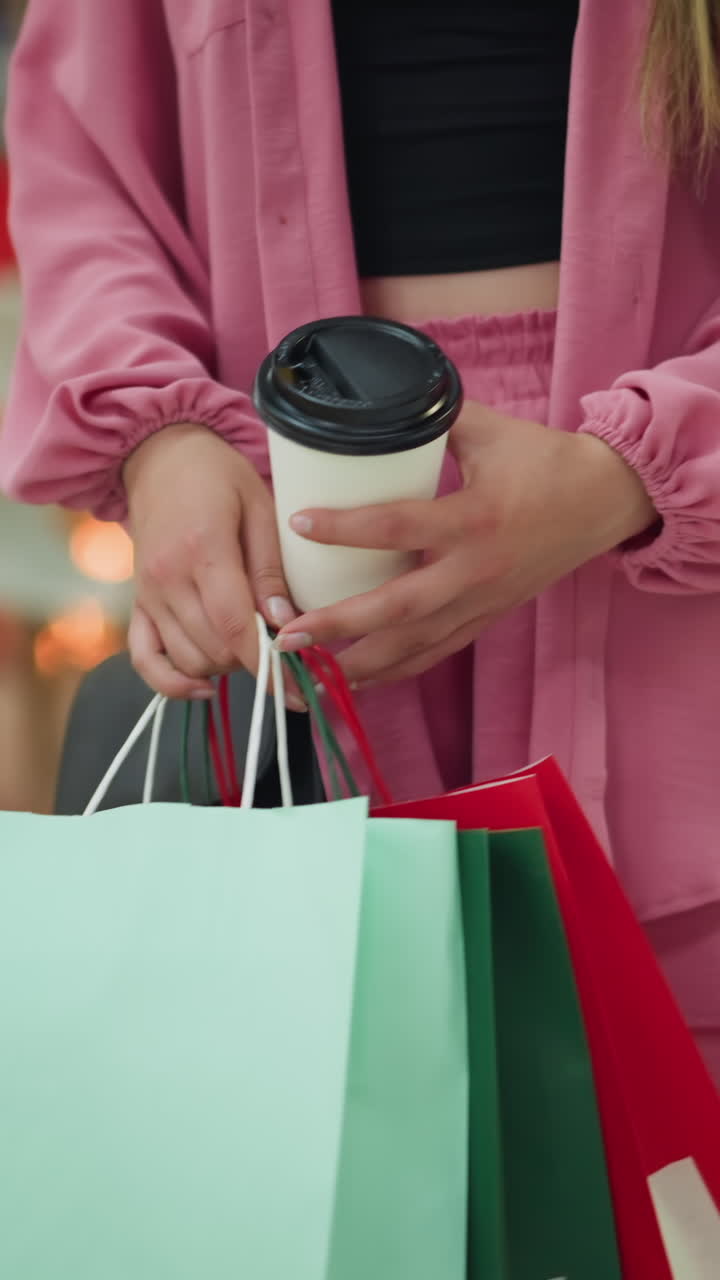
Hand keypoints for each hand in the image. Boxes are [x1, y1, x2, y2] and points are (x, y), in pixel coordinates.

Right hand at [125, 423, 300, 700]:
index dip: (267, 665)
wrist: (160, 457)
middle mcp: (168, 578)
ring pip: (188, 659)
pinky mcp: (138, 602)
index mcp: (202, 550)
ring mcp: (147, 593)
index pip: (235, 626)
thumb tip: (284, 623)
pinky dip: (172, 682)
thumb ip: (271, 569)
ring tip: (249, 645)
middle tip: (282, 649)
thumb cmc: (219, 476)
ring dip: (224, 667)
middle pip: (214, 649)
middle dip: (253, 661)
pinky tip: (203, 685)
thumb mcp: (260, 507)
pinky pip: (144, 659)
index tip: (296, 692)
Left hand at [275, 403, 656, 685]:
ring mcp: (482, 602)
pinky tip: (357, 680)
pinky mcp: (487, 618)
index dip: (345, 528)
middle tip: (288, 635)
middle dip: (340, 626)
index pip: (398, 526)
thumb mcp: (490, 430)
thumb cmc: (545, 461)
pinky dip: (395, 670)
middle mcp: (475, 571)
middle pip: (399, 608)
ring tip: (307, 673)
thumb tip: (375, 404)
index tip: (298, 523)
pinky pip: (435, 652)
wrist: (605, 502)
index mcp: (474, 519)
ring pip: (415, 645)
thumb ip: (432, 419)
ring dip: (360, 663)